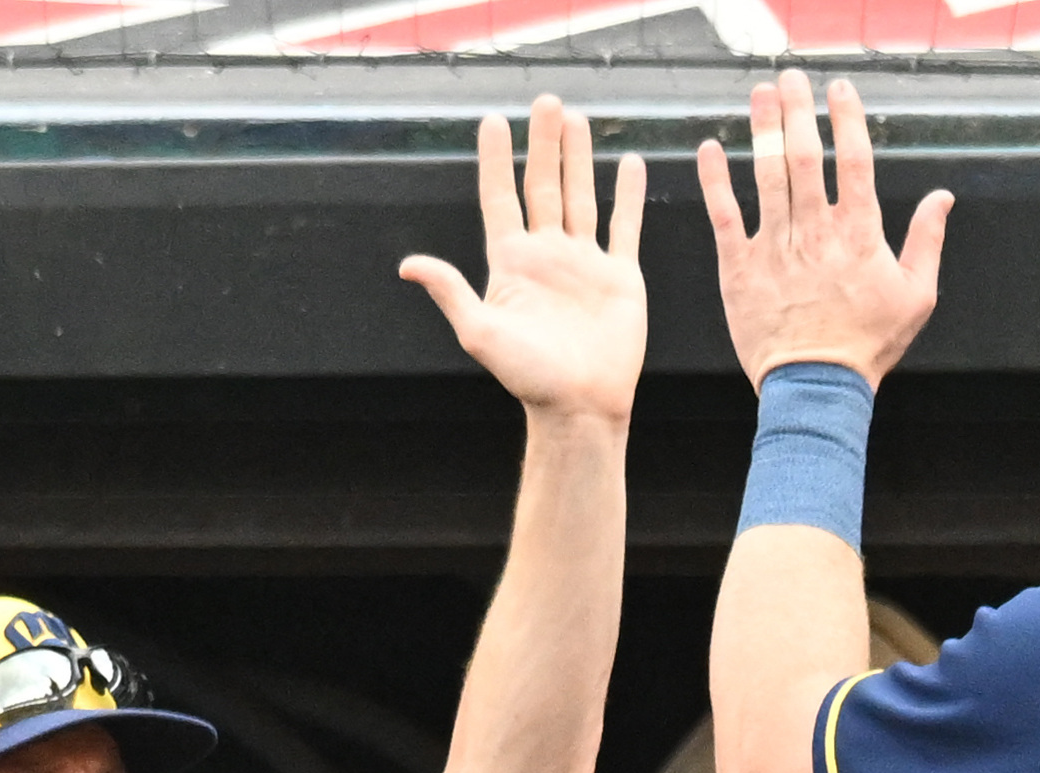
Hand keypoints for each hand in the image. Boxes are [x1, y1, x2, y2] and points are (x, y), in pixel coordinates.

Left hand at [403, 96, 648, 425]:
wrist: (581, 405)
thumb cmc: (528, 377)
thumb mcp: (480, 333)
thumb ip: (451, 292)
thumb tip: (408, 265)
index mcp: (512, 262)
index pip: (500, 198)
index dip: (496, 160)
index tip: (492, 122)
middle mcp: (547, 254)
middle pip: (542, 185)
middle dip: (544, 144)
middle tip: (546, 101)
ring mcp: (584, 262)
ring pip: (581, 196)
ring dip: (579, 159)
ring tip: (578, 120)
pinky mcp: (620, 277)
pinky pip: (625, 226)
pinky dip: (629, 195)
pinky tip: (631, 166)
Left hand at [698, 70, 950, 392]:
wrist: (818, 388)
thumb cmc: (869, 344)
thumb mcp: (917, 296)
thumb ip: (927, 241)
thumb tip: (943, 197)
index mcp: (860, 237)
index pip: (855, 163)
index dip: (847, 120)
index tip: (839, 89)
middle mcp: (816, 233)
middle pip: (805, 157)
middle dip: (797, 111)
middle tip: (790, 78)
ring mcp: (776, 248)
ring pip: (767, 176)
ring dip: (762, 129)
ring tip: (760, 93)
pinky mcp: (740, 268)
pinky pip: (725, 215)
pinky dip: (715, 180)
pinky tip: (710, 148)